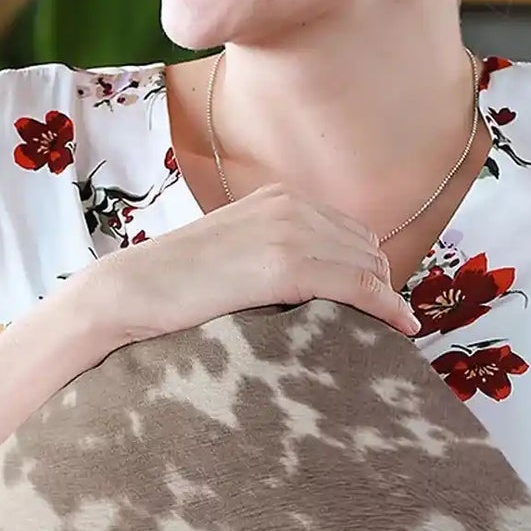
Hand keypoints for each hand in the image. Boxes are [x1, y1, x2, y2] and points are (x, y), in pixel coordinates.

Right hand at [78, 181, 424, 347]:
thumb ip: (272, 253)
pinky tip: (401, 328)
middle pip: (367, 248)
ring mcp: (289, 231)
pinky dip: (386, 307)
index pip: (350, 231)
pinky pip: (358, 286)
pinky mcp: (285, 265)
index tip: (382, 303)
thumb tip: (311, 285)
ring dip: (384, 300)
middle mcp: (291, 205)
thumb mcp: (233, 252)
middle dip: (380, 285)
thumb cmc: (174, 285)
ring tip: (391, 333)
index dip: (370, 270)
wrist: (130, 291)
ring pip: (369, 267)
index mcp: (279, 197)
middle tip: (386, 324)